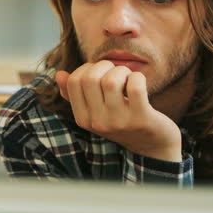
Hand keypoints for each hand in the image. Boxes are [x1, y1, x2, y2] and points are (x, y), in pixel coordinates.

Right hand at [56, 61, 182, 161]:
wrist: (153, 147)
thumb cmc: (122, 121)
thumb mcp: (95, 111)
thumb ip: (76, 94)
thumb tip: (59, 74)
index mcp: (83, 118)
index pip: (73, 81)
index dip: (87, 68)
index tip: (100, 73)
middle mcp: (97, 122)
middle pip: (90, 78)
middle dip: (104, 66)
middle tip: (116, 72)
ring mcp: (119, 122)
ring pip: (111, 81)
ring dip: (122, 71)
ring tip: (128, 78)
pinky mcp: (142, 119)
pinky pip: (135, 86)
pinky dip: (137, 77)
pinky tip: (139, 83)